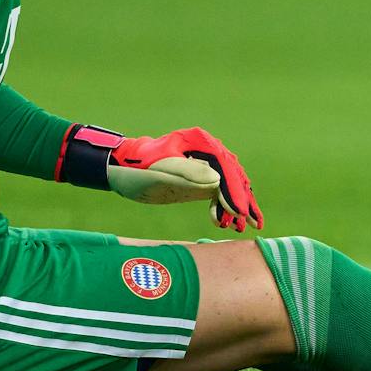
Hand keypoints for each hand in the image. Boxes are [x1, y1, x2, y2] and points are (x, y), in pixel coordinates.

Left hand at [57, 124, 263, 231]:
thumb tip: (218, 180)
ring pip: (231, 185)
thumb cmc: (136, 168)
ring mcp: (205, 165)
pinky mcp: (200, 179)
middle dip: (242, 200)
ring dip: (238, 206)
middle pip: (233, 175)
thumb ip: (187, 174)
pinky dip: (226, 208)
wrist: (121, 169)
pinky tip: (226, 224)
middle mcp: (207, 151)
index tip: (240, 212)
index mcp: (199, 142)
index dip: (234, 190)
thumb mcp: (158, 172)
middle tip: (249, 223)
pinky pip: (220, 193)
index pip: (225, 166)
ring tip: (244, 228)